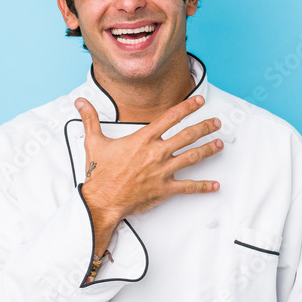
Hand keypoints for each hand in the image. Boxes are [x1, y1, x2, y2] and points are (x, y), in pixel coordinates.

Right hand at [74, 94, 223, 254]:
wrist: (102, 200)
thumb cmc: (100, 174)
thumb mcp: (94, 142)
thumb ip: (90, 119)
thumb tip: (80, 103)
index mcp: (143, 140)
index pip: (170, 118)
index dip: (187, 107)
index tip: (199, 101)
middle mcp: (156, 153)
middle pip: (187, 136)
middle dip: (205, 127)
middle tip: (216, 123)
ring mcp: (163, 171)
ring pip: (192, 157)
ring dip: (208, 149)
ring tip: (220, 144)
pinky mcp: (165, 189)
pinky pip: (189, 187)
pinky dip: (204, 186)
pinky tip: (215, 184)